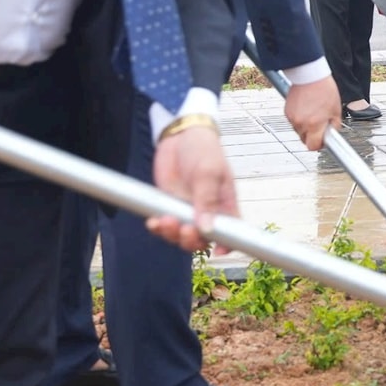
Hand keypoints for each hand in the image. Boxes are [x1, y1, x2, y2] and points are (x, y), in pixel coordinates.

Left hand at [148, 126, 239, 252]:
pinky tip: (153, 221)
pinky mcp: (169, 206)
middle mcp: (207, 212)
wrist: (179, 135)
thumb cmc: (203, 150)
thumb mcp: (209, 172)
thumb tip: (208, 229)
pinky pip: (164, 225)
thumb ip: (207, 200)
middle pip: (201, 240)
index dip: (226, 246)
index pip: (232, 232)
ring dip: (172, 234)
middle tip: (184, 229)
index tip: (217, 251)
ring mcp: (186, 210)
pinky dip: (158, 227)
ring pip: (180, 236)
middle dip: (191, 240)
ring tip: (165, 220)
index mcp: (225, 205)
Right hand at [283, 76, 342, 150]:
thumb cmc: (324, 89)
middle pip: (304, 140)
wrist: (309, 75)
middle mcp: (301, 123)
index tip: (323, 140)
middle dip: (312, 135)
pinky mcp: (286, 112)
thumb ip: (333, 126)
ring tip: (313, 112)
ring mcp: (292, 118)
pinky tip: (306, 108)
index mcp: (314, 124)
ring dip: (305, 127)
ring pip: (299, 131)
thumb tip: (331, 136)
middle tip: (319, 125)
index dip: (318, 145)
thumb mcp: (336, 110)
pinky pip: (294, 122)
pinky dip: (300, 118)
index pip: (312, 146)